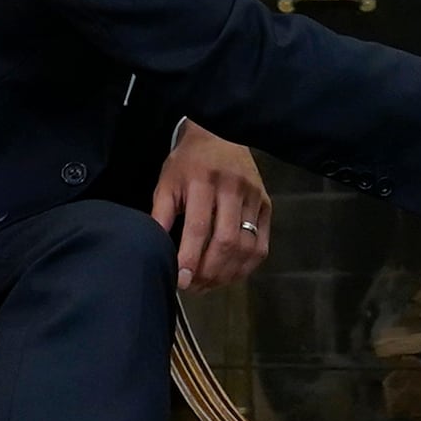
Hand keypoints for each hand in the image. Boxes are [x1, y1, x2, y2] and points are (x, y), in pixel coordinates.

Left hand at [152, 122, 270, 289]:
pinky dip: (246, 266)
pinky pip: (261, 245)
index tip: (180, 280)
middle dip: (209, 271)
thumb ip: (160, 214)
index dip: (190, 258)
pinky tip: (230, 274)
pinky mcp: (267, 204)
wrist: (221, 134)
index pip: (198, 228)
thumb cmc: (188, 161)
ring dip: (228, 273)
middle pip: (226, 242)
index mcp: (203, 182)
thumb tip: (153, 249)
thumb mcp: (167, 181)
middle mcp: (233, 189)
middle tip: (193, 286)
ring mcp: (254, 197)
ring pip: (246, 247)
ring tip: (208, 284)